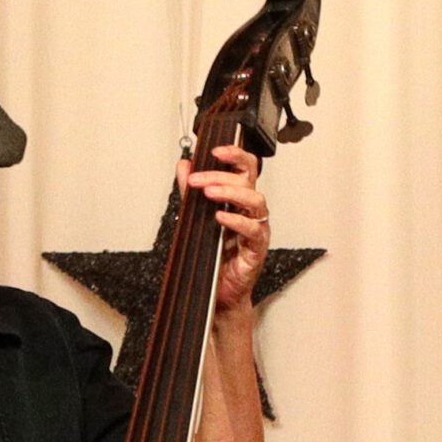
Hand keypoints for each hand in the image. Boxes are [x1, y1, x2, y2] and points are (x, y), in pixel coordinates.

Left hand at [180, 144, 269, 319]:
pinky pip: (252, 230)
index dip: (234, 154)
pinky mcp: (256, 249)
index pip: (245, 168)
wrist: (217, 291)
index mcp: (240, 199)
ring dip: (230, 192)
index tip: (215, 150)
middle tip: (198, 179)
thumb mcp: (195, 216)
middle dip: (220, 175)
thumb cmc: (213, 255)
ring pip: (255, 201)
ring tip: (209, 192)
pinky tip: (220, 217)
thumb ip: (191, 191)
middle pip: (247, 181)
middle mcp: (250, 211)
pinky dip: (236, 221)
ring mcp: (256, 229)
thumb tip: (184, 166)